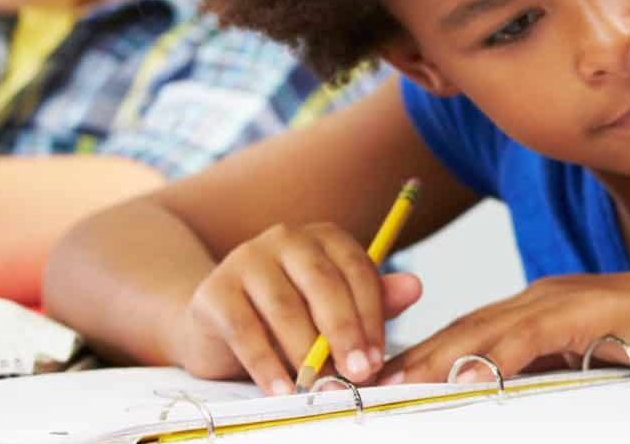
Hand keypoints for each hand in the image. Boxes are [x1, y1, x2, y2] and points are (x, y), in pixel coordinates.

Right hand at [177, 221, 422, 393]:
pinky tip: (283, 391)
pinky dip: (267, 366)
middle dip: (345, 333)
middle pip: (323, 285)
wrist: (217, 325)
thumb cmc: (290, 316)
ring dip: (307, 354)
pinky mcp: (213, 292)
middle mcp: (286, 238)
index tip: (379, 358)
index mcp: (325, 238)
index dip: (371, 316)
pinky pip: (245, 332)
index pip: (357, 270)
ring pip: (285, 308)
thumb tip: (415, 288)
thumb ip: (373, 300)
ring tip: (322, 387)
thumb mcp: (334, 308)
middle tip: (359, 373)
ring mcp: (246, 260)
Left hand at [378, 267, 629, 398]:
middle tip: (361, 385)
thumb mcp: (586, 360)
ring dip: (436, 358)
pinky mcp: (587, 311)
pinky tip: (466, 375)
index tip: (377, 383)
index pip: (464, 334)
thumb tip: (500, 397)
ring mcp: (562, 299)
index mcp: (536, 307)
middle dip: (410, 357)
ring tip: (393, 385)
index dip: (419, 356)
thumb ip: (545, 371)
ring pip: (484, 331)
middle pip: (461, 329)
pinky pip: (530, 336)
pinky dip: (493, 355)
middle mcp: (540, 296)